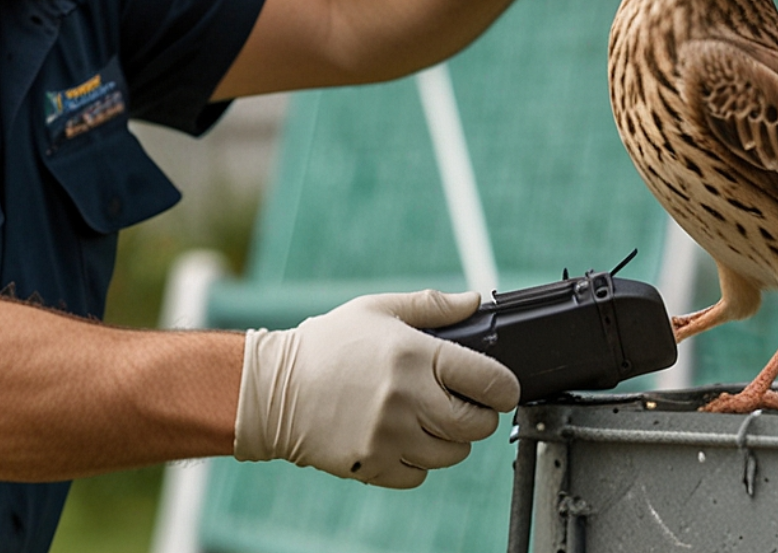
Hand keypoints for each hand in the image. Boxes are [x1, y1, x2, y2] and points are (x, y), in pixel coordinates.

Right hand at [233, 290, 518, 488]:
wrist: (274, 389)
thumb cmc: (327, 344)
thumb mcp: (377, 310)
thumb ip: (431, 306)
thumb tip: (474, 301)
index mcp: (413, 355)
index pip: (488, 380)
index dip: (503, 386)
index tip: (500, 387)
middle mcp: (406, 399)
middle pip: (477, 425)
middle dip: (478, 414)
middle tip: (460, 401)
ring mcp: (391, 438)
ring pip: (453, 454)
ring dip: (448, 438)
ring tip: (423, 414)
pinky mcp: (374, 466)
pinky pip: (420, 475)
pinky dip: (418, 459)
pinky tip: (398, 434)